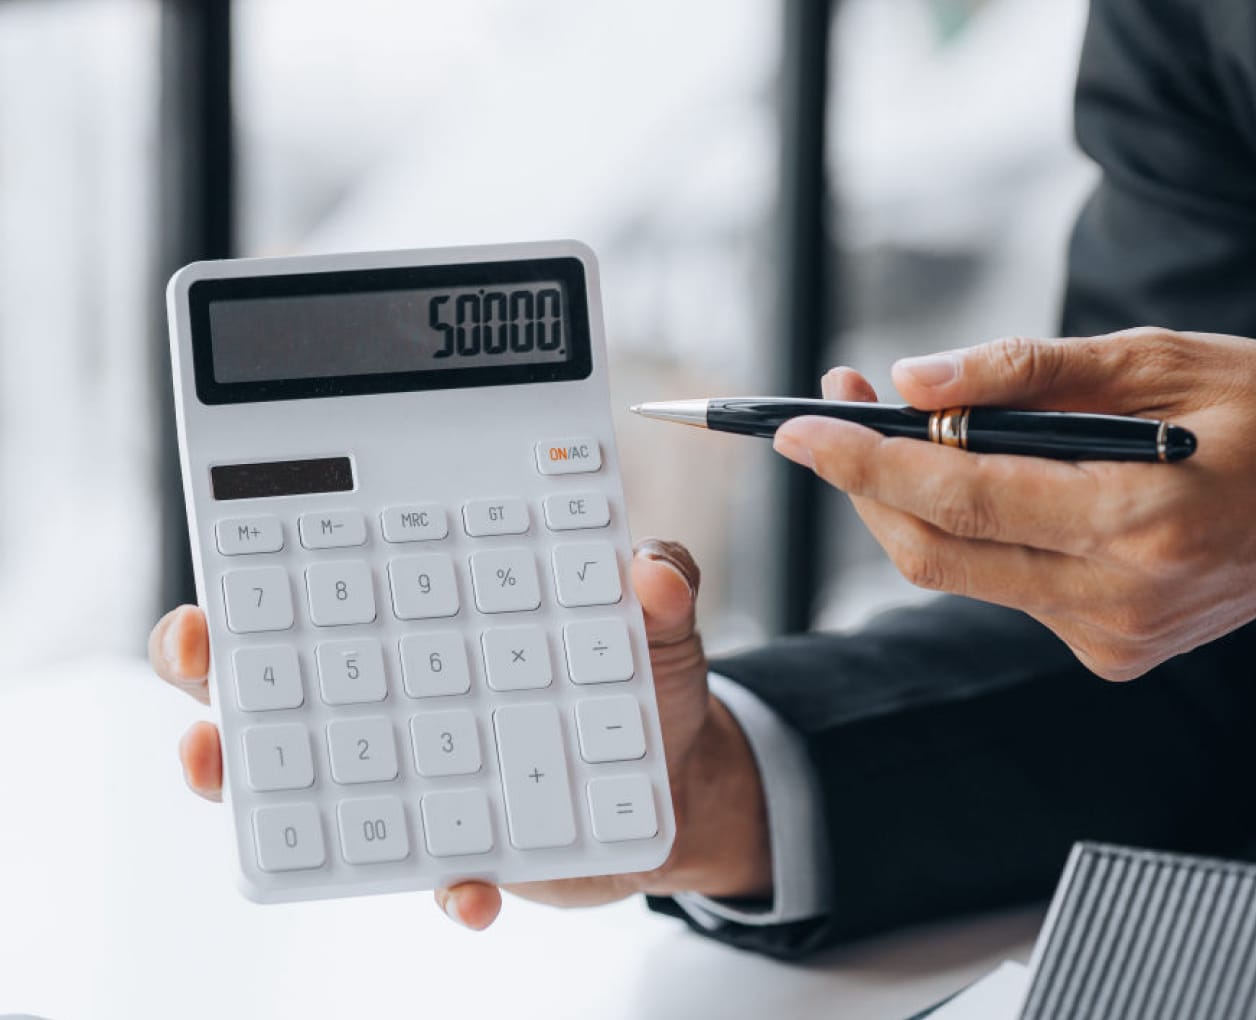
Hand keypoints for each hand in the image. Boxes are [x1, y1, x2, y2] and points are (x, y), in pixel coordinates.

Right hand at [147, 539, 770, 927]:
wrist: (681, 786)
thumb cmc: (641, 684)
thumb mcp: (658, 624)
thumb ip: (662, 583)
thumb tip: (654, 571)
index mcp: (435, 625)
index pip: (322, 596)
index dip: (252, 595)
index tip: (217, 599)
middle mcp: (410, 702)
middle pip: (283, 689)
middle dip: (220, 685)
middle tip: (203, 680)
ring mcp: (430, 781)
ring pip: (325, 792)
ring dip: (277, 799)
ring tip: (268, 799)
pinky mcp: (473, 849)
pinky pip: (440, 875)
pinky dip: (449, 887)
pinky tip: (469, 889)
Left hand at [774, 328, 1255, 680]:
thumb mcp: (1158, 356)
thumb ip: (1025, 371)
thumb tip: (911, 380)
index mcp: (1137, 518)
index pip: (957, 497)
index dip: (862, 462)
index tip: (795, 426)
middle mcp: (1117, 597)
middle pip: (934, 551)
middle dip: (865, 483)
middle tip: (833, 410)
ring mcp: (1112, 638)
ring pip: (961, 572)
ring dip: (913, 503)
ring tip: (902, 429)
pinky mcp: (1110, 654)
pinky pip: (1006, 588)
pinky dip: (976, 533)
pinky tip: (988, 484)